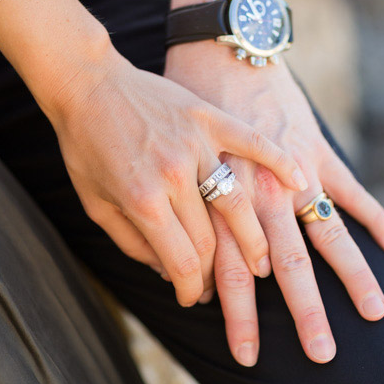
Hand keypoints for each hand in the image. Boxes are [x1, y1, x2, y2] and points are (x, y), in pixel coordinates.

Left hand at [43, 45, 306, 307]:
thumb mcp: (96, 204)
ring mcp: (195, 144)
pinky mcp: (209, 118)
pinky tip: (298, 184)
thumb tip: (167, 274)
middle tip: (218, 285)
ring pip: (238, 204)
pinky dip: (278, 164)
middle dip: (216, 273)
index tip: (193, 298)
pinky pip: (254, 144)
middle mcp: (173, 175)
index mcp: (142, 200)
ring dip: (253, 239)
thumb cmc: (85, 148)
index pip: (182, 262)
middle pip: (211, 240)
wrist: (86, 85)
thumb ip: (132, 243)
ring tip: (261, 262)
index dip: (190, 288)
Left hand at [165, 42, 383, 364]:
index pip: (218, 275)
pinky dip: (369, 215)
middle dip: (300, 317)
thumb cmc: (155, 116)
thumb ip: (145, 230)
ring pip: (318, 232)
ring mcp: (280, 169)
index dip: (233, 316)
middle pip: (275, 266)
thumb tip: (167, 276)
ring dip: (348, 277)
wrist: (199, 49)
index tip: (243, 354)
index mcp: (197, 203)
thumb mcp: (127, 176)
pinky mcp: (305, 144)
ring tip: (374, 316)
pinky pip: (344, 185)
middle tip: (322, 358)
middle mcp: (244, 192)